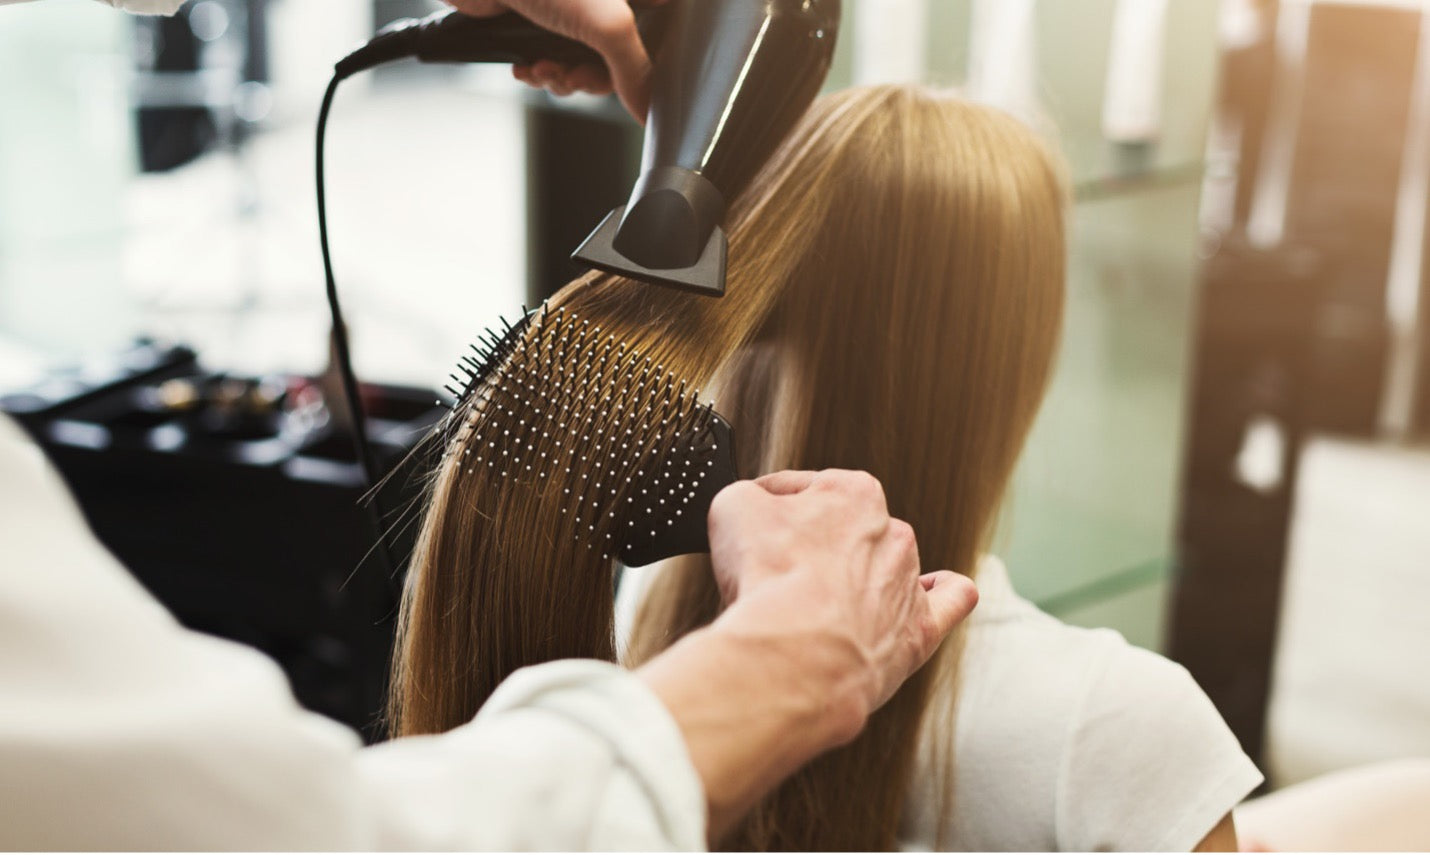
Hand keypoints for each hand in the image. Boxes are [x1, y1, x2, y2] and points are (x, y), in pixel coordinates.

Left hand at [446, 0, 664, 119]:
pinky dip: (538, 71)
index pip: (653, 44)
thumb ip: (634, 69)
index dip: (640, 72)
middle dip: (589, 78)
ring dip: (560, 78)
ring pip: (581, 64)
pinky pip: (550, 59)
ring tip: (543, 68)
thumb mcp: (607, 25)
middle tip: (574, 77)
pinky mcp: (542, 22)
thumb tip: (647, 110)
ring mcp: (573, 13)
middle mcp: (606, 5)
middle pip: (615, 60)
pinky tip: (526, 65)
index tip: (628, 89)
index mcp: (633, 2)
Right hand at [706, 470, 977, 739]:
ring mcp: (908, 584)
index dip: (766, 511)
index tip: (750, 532)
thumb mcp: (733, 507)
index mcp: (854, 492)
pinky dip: (940, 596)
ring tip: (813, 611)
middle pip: (842, 533)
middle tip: (772, 577)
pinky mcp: (918, 633)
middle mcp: (892, 533)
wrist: (797, 656)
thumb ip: (748, 495)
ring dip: (853, 581)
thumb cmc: (769, 577)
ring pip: (885, 568)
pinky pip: (949, 602)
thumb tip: (753, 505)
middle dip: (809, 550)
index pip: (802, 489)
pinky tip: (928, 595)